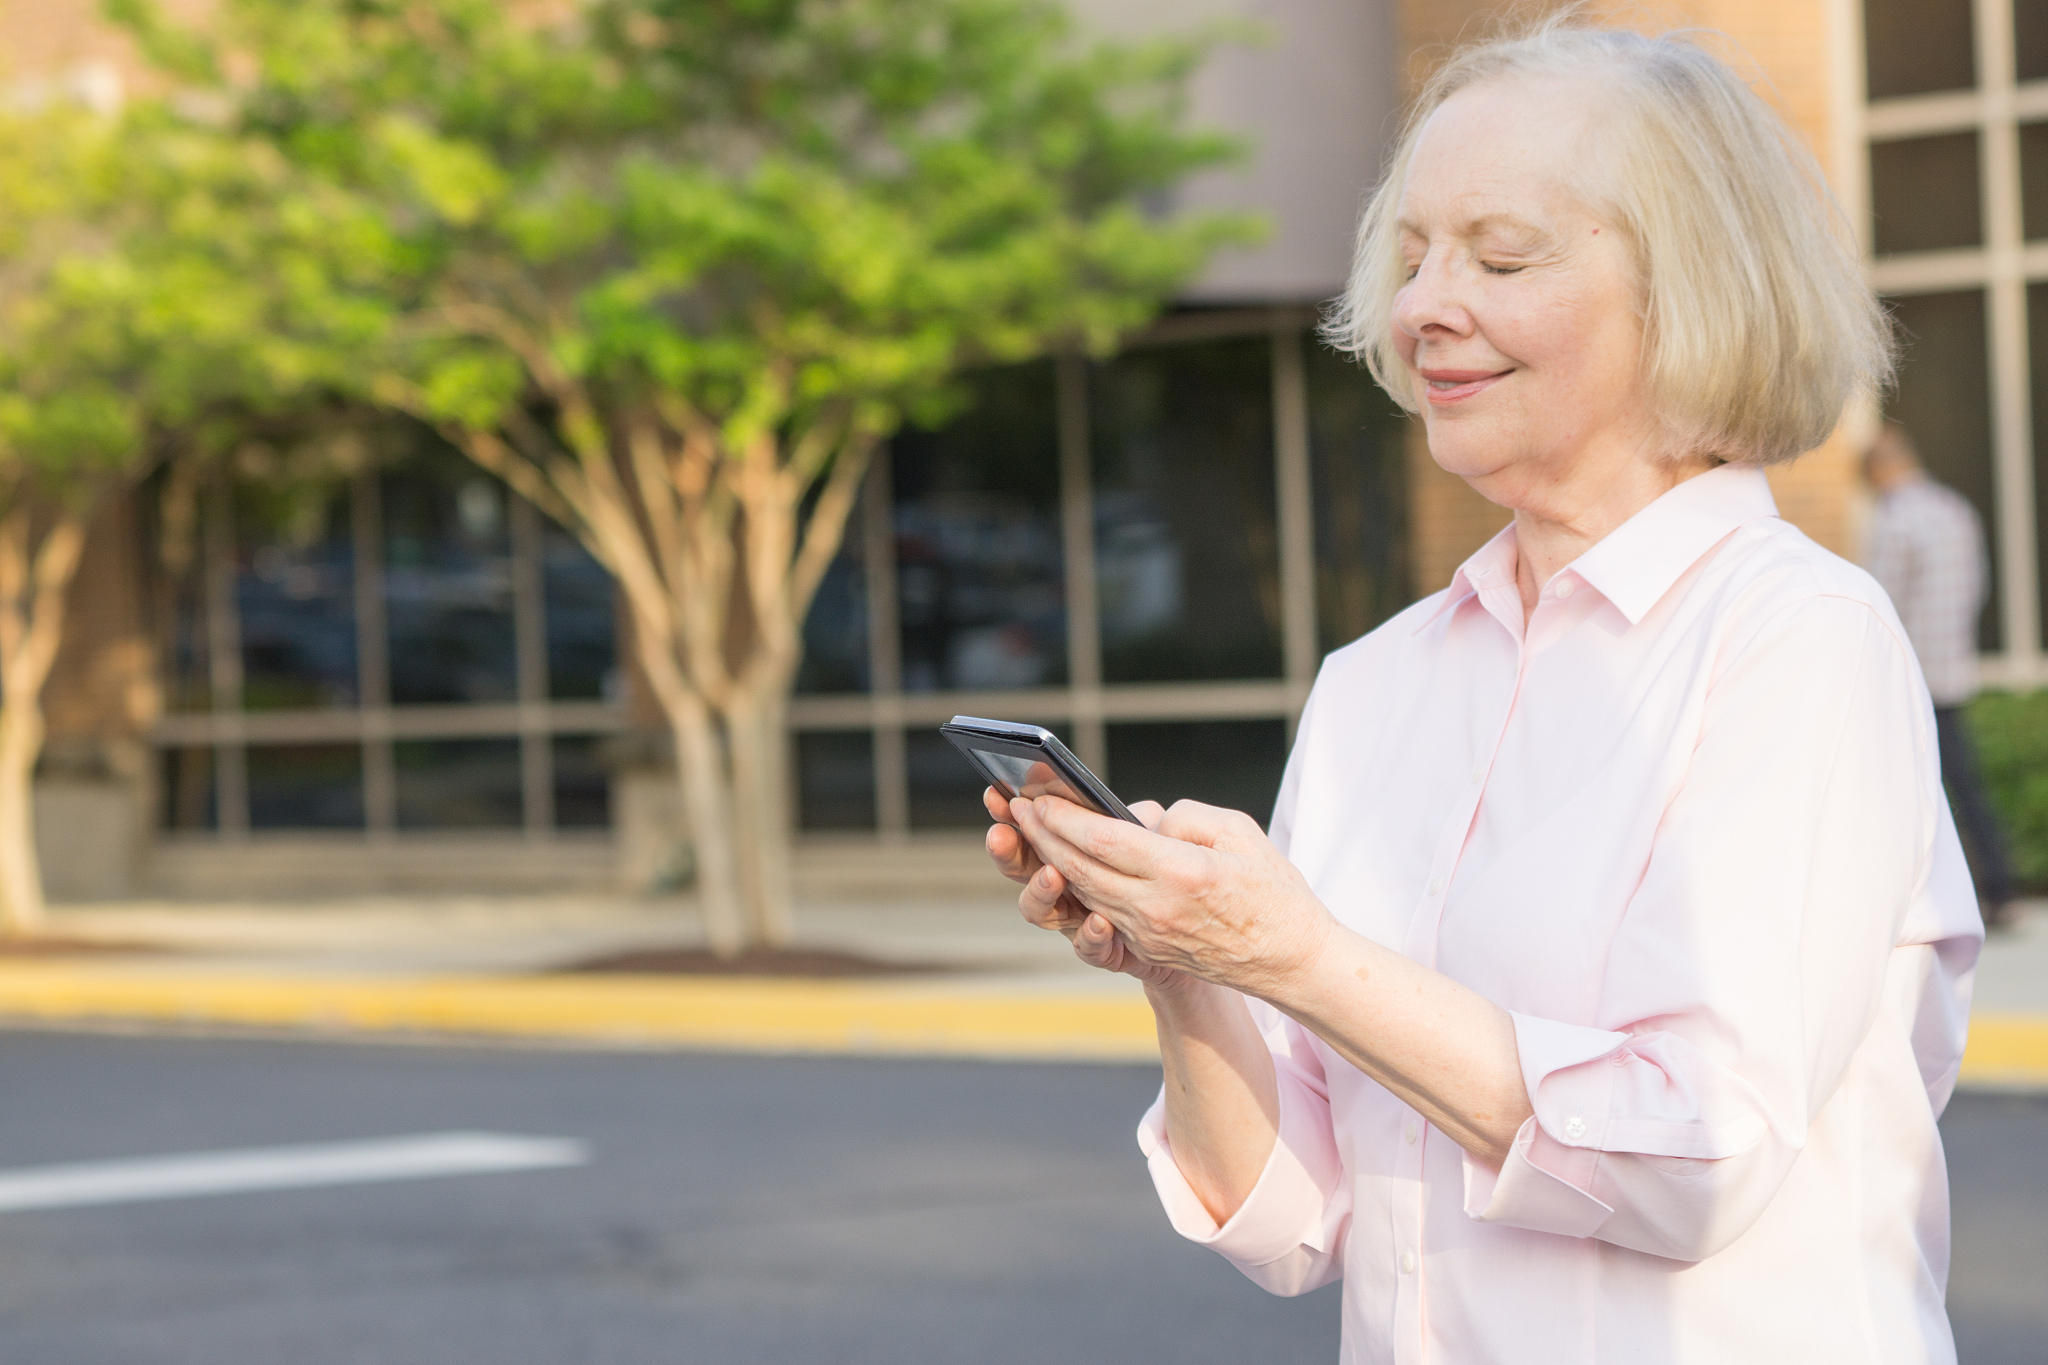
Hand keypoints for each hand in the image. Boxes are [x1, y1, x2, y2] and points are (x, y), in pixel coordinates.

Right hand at [982, 787, 1185, 989]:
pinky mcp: (1115, 951)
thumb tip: (1128, 813)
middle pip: (1025, 869)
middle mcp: (1074, 886)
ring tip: (1051, 874)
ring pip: (1045, 912)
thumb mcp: (1171, 832)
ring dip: (1040, 893)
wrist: (1210, 927)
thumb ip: (1146, 818)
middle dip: (1008, 850)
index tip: (996, 793)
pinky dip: (1090, 937)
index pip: (1036, 828)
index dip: (1012, 813)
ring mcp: (1089, 919)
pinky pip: (1091, 950)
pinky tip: (1099, 922)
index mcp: (1081, 849)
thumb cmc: (1191, 871)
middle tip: (1001, 834)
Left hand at [1007, 795, 1335, 1001]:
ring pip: (1084, 891)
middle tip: (1016, 807)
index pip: (1103, 840)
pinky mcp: (1149, 948)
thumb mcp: (1239, 832)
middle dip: (1042, 836)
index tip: (1037, 795)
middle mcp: (1156, 908)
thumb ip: (1184, 817)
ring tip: (1030, 831)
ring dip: (1052, 860)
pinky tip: (1064, 862)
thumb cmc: (1273, 890)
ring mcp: (1149, 934)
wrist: (1292, 960)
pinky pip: (1102, 909)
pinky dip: (1078, 883)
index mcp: (1180, 874)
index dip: (1063, 817)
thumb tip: (1142, 820)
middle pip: (1081, 868)